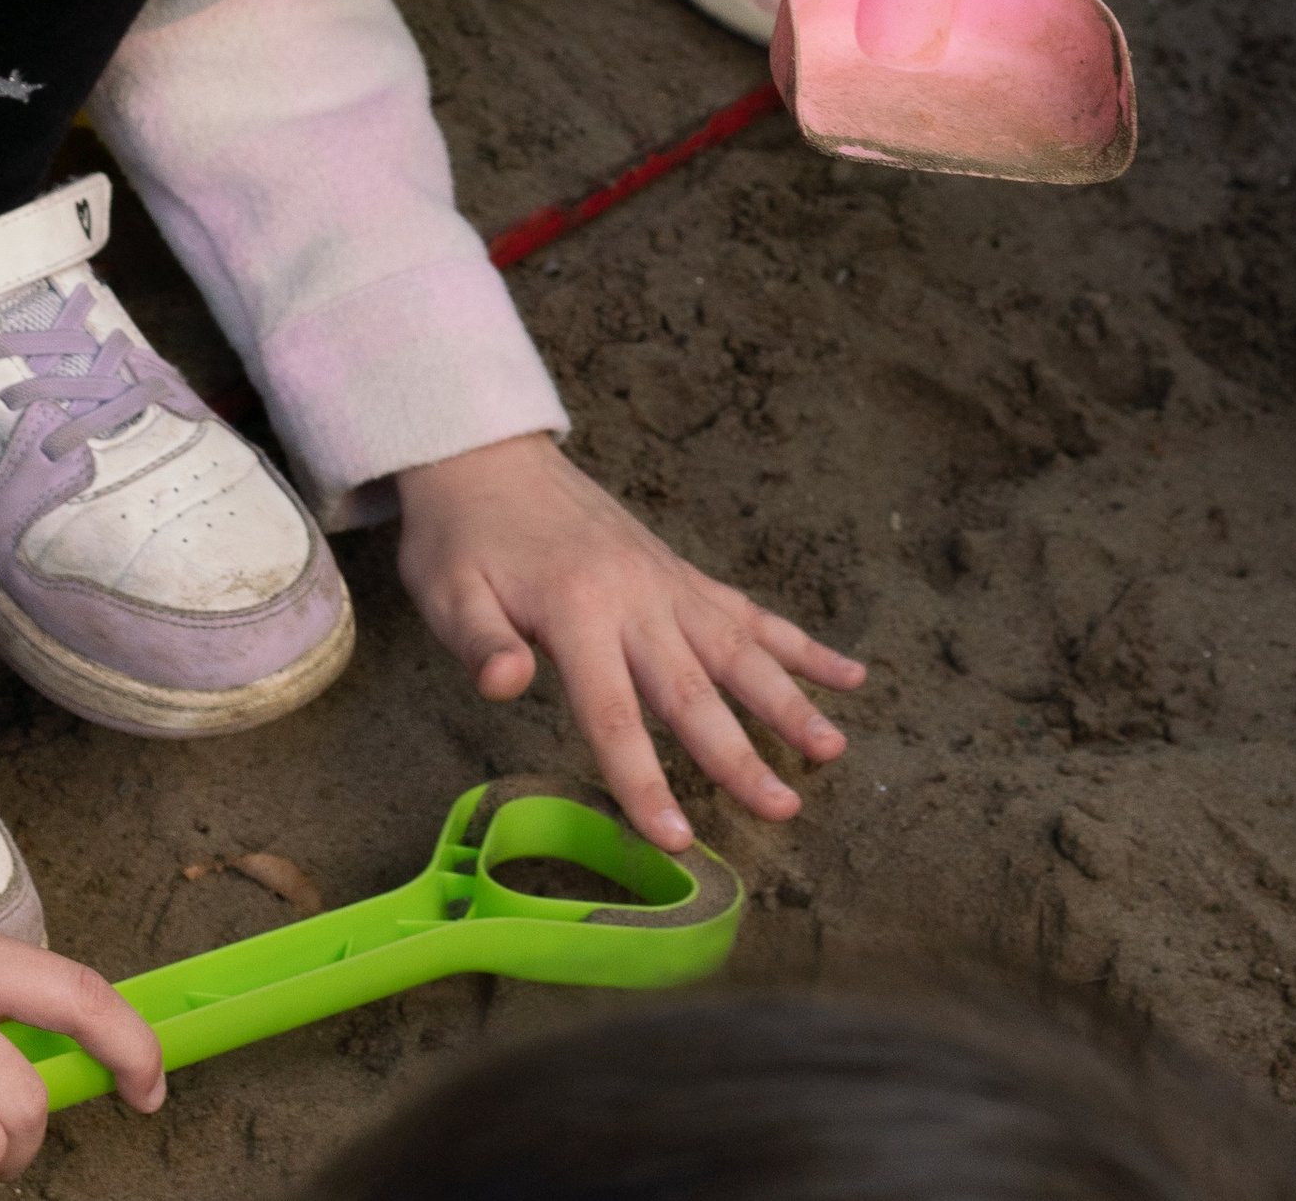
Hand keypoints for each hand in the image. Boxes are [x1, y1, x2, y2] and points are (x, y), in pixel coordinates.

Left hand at [395, 434, 865, 849]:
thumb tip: (504, 684)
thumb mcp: (447, 591)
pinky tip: (848, 672)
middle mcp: (634, 597)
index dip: (645, 779)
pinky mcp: (679, 574)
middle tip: (785, 809)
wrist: (488, 455)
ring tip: (832, 749)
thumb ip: (479, 641)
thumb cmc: (461, 538)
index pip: (613, 713)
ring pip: (738, 649)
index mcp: (575, 610)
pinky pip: (747, 611)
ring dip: (788, 699)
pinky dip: (799, 643)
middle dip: (741, 753)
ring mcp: (665, 583)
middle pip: (693, 689)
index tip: (677, 840)